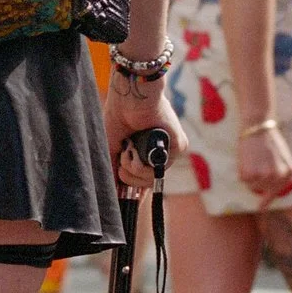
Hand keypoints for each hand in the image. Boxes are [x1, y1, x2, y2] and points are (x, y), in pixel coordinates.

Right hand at [104, 70, 179, 190]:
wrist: (131, 94)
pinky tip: (134, 149)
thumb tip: (112, 191)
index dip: (135, 187)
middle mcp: (162, 151)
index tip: (124, 197)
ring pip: (152, 179)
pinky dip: (141, 164)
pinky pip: (158, 169)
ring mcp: (171, 149)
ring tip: (127, 150)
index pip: (147, 178)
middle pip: (148, 183)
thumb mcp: (112, 146)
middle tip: (122, 158)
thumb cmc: (120, 113)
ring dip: (132, 169)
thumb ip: (113, 168)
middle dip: (128, 175)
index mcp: (149, 150)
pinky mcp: (179, 145)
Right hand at [237, 119, 291, 204]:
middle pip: (263, 188)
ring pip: (252, 185)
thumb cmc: (270, 139)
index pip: (277, 190)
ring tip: (252, 159)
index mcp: (289, 173)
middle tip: (255, 163)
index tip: (260, 208)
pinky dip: (242, 170)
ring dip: (250, 175)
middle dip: (257, 179)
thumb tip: (270, 189)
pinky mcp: (250, 175)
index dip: (267, 199)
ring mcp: (264, 177)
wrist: (258, 127)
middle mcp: (278, 177)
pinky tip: (246, 159)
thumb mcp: (283, 157)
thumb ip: (281, 172)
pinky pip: (243, 179)